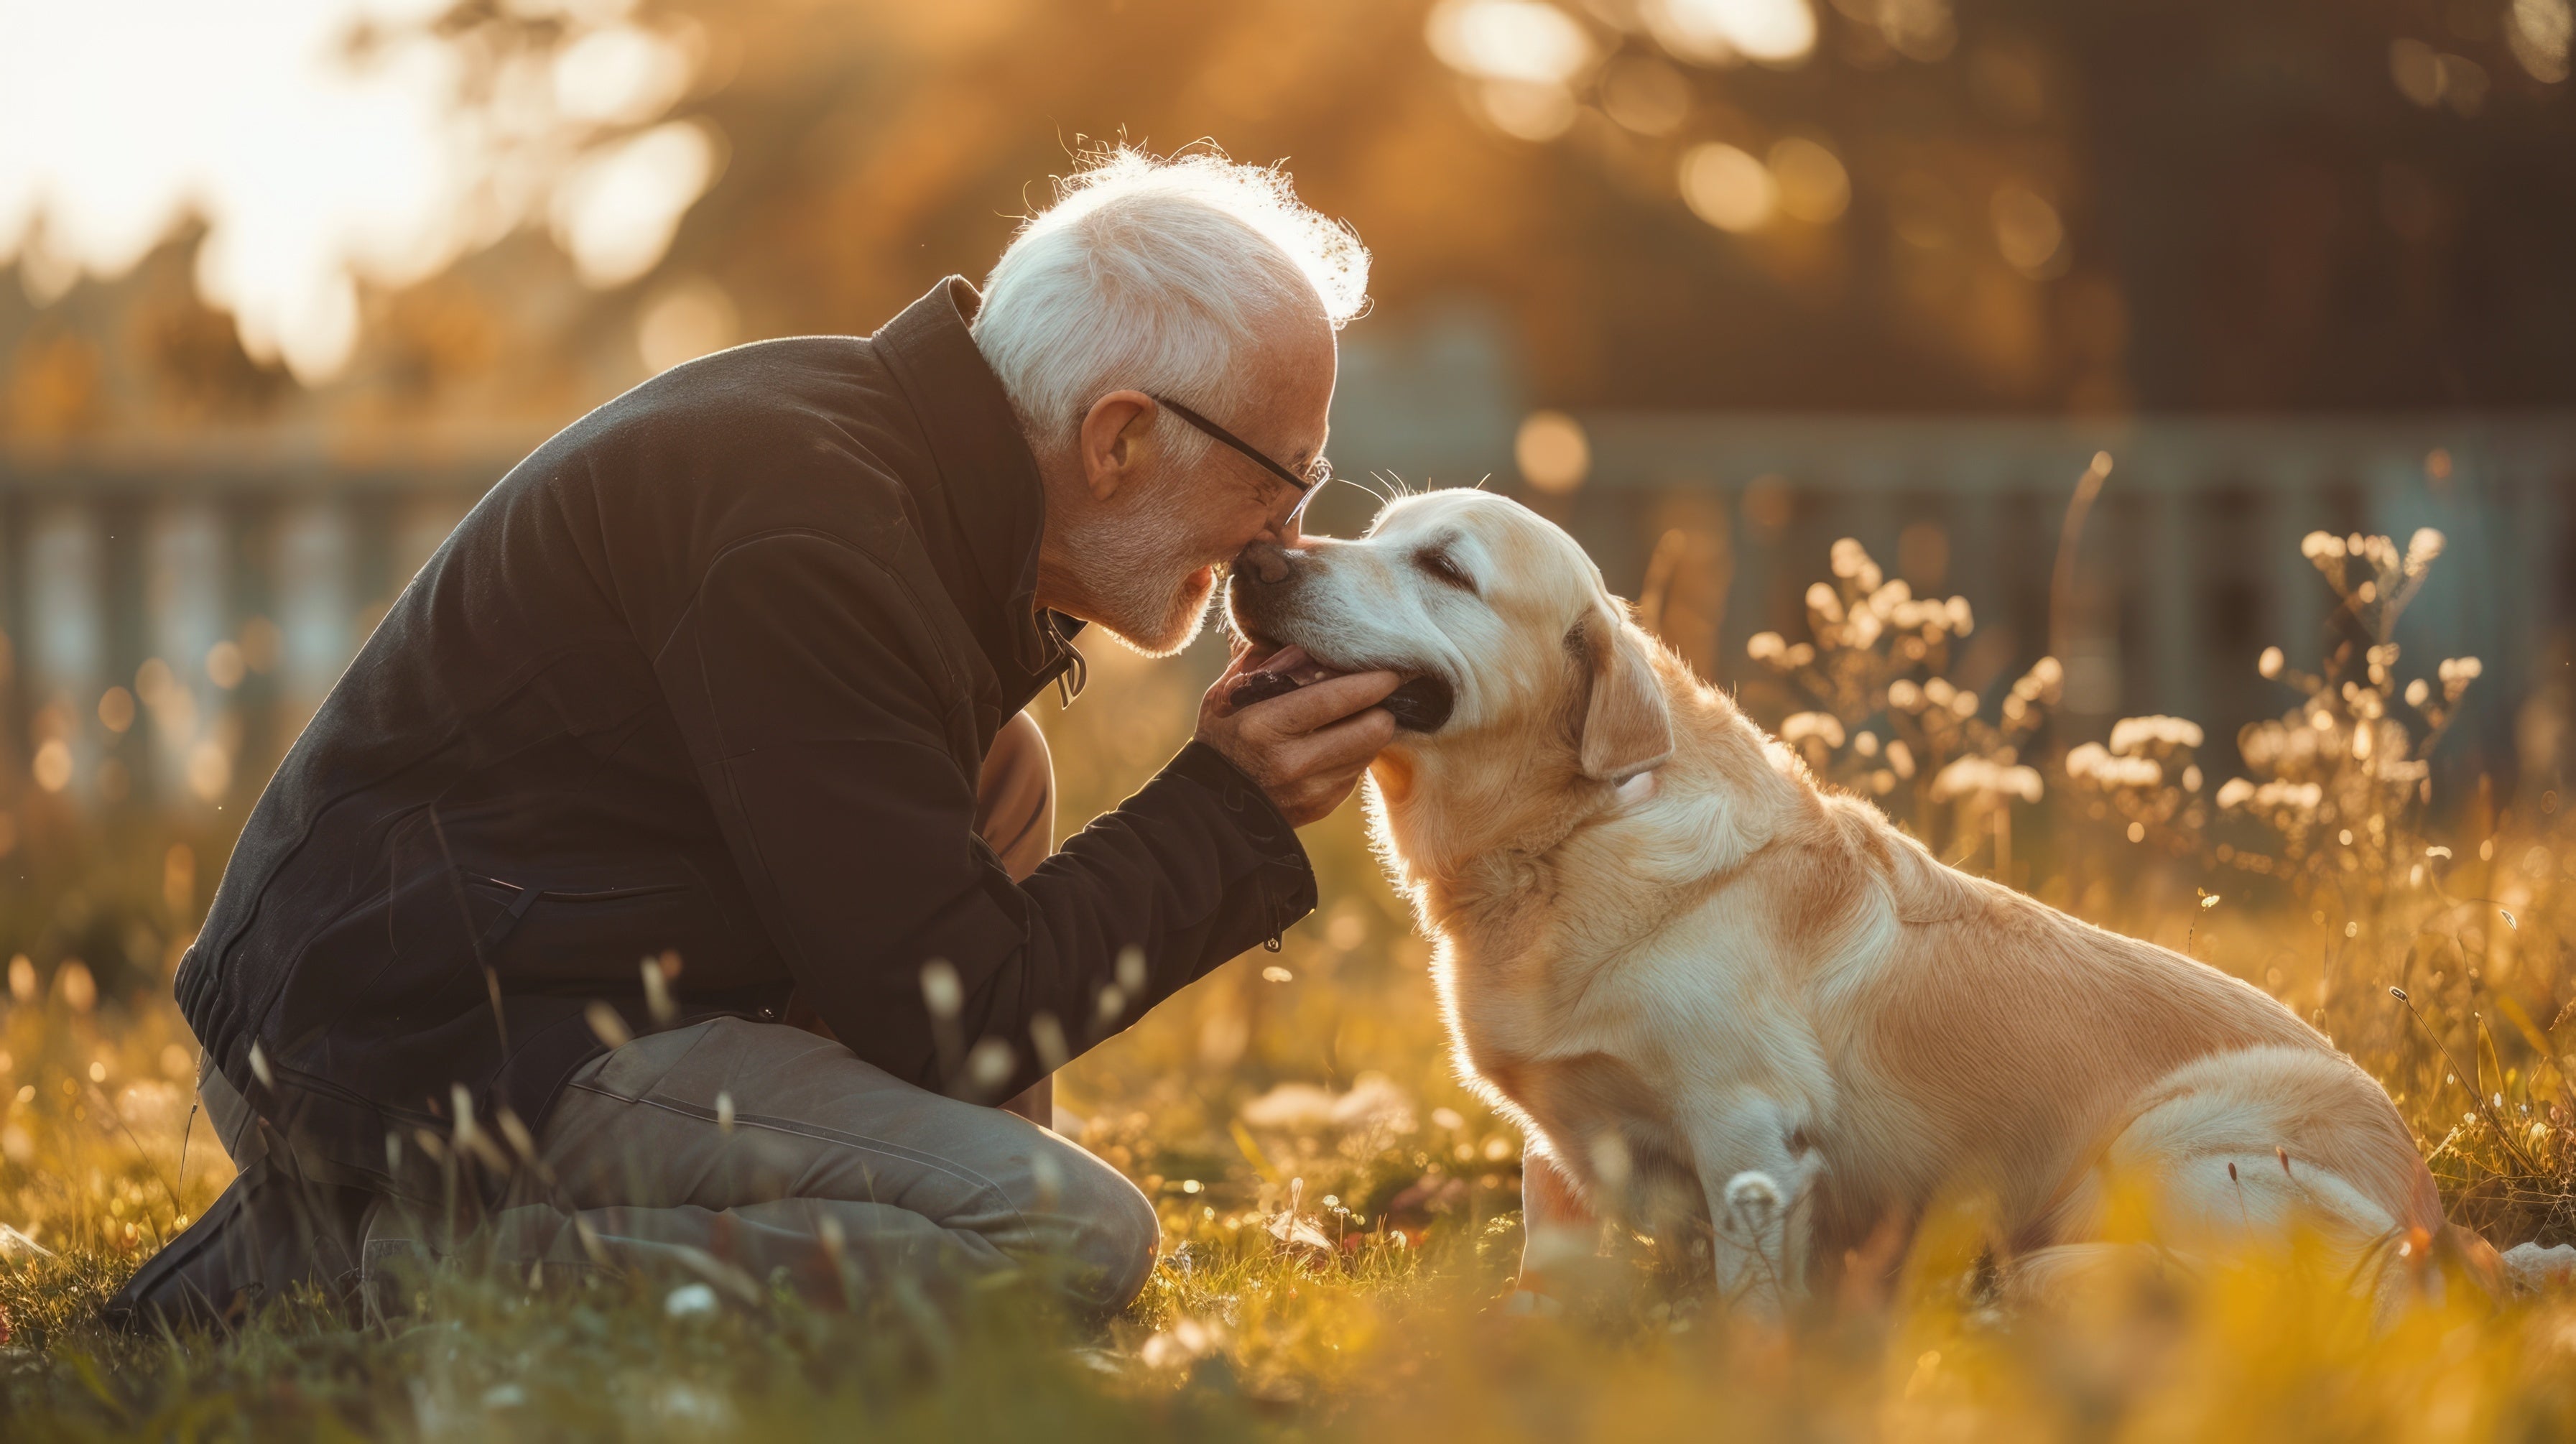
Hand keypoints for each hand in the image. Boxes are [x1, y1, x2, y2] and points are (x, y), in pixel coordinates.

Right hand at [1195, 643, 1399, 827]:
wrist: (1212, 806)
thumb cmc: (1222, 738)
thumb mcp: (1227, 695)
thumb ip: (1265, 662)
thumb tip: (1310, 641)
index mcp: (1263, 726)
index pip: (1334, 698)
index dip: (1371, 681)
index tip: (1391, 669)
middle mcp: (1291, 762)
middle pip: (1372, 729)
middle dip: (1380, 708)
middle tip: (1375, 695)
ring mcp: (1310, 790)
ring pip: (1371, 750)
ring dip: (1368, 731)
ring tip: (1350, 718)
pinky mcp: (1323, 806)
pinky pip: (1357, 771)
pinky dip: (1353, 754)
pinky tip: (1332, 745)